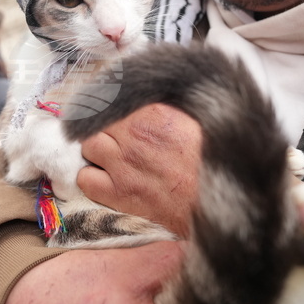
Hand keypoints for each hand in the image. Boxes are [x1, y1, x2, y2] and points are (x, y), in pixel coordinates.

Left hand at [78, 103, 201, 236]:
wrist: (217, 207)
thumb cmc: (212, 166)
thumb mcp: (196, 123)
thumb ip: (167, 109)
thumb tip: (151, 97)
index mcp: (155, 113)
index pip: (114, 99)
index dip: (115, 110)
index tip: (118, 116)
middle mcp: (134, 136)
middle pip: (99, 121)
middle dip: (107, 130)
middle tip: (120, 140)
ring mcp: (122, 164)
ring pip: (89, 146)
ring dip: (97, 152)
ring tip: (113, 160)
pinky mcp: (117, 194)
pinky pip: (85, 179)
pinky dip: (91, 179)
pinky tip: (106, 181)